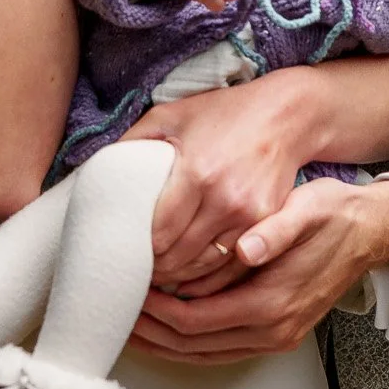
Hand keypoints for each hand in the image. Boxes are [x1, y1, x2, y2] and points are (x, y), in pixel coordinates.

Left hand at [120, 72, 317, 285]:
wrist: (287, 114)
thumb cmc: (224, 112)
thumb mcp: (171, 115)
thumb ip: (134, 142)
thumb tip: (101, 172)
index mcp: (196, 172)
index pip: (159, 232)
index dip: (139, 250)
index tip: (126, 253)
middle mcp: (224, 198)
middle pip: (180, 255)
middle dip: (155, 268)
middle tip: (137, 271)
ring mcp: (249, 214)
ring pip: (206, 265)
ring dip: (180, 276)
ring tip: (159, 276)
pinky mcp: (265, 221)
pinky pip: (232, 262)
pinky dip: (209, 274)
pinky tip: (192, 274)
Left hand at [131, 178, 388, 363]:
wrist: (369, 232)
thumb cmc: (333, 216)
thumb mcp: (307, 209)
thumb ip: (276, 229)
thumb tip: (248, 246)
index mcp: (272, 302)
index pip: (193, 320)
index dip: (154, 311)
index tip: (129, 291)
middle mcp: (272, 329)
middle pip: (191, 346)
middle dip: (150, 332)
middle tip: (116, 312)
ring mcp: (275, 336)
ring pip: (202, 354)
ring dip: (164, 343)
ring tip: (132, 323)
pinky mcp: (277, 334)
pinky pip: (219, 349)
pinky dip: (188, 343)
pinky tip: (168, 327)